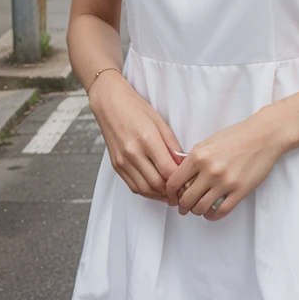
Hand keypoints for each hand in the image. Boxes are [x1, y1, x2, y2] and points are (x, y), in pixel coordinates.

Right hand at [89, 73, 182, 202]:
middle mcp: (132, 153)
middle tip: (183, 191)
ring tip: (171, 193)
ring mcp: (122, 161)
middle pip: (157, 184)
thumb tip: (183, 164)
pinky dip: (146, 191)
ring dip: (159, 195)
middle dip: (172, 191)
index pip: (168, 170)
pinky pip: (133, 186)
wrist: (110, 104)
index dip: (180, 180)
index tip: (189, 181)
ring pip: (144, 189)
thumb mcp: (160, 122)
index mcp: (147, 139)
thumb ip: (172, 145)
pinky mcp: (116, 166)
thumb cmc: (136, 109)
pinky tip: (156, 189)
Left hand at [165, 112, 283, 220]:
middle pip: (186, 199)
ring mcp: (225, 182)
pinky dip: (212, 216)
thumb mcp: (207, 142)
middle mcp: (210, 170)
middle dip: (182, 206)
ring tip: (198, 209)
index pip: (174, 183)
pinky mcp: (240, 191)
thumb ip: (192, 159)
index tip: (172, 198)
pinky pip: (220, 212)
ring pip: (201, 208)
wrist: (263, 136)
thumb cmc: (236, 137)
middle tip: (183, 208)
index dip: (170, 194)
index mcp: (198, 156)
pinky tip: (211, 213)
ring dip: (196, 211)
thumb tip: (179, 177)